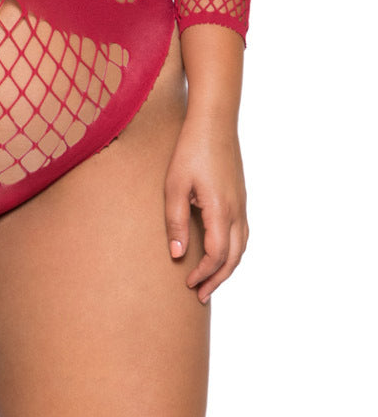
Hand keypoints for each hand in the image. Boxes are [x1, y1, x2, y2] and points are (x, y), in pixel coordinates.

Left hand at [164, 115, 247, 302]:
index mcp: (221, 210)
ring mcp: (242, 203)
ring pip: (242, 247)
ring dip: (227, 267)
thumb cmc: (190, 151)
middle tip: (201, 295)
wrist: (214, 121)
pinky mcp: (241, 196)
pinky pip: (242, 233)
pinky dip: (233, 250)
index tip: (188, 283)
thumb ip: (176, 222)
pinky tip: (221, 251)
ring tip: (211, 279)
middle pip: (234, 258)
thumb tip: (178, 255)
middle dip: (218, 279)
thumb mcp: (175, 185)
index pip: (217, 255)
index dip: (204, 273)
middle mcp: (237, 211)